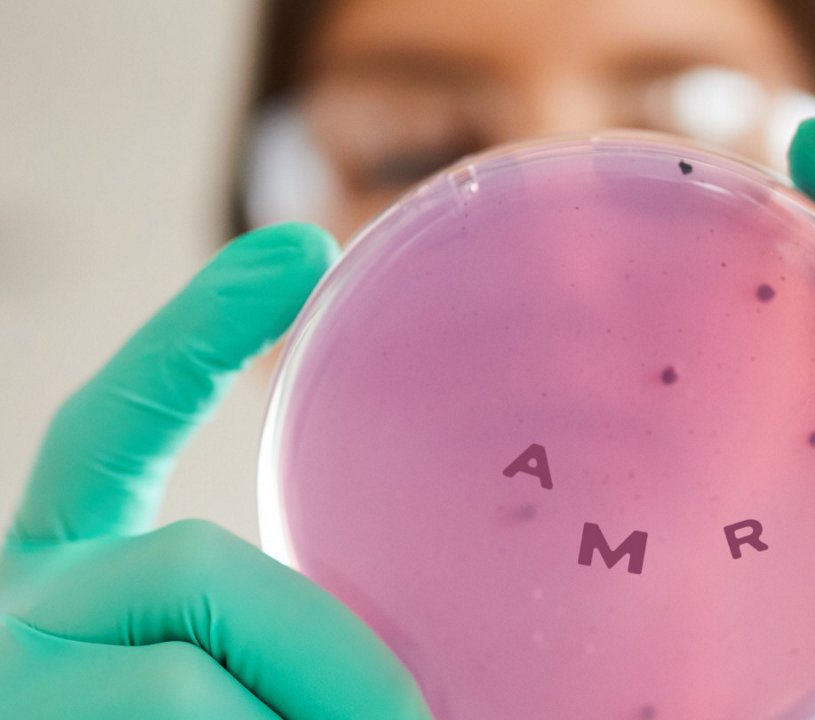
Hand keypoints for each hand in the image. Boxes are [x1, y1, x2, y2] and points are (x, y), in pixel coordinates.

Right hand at [0, 224, 430, 718]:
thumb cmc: (139, 718)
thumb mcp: (204, 664)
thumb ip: (270, 636)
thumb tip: (419, 674)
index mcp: (57, 577)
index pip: (110, 426)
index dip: (194, 329)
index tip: (298, 248)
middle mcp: (10, 611)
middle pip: (191, 569)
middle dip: (325, 649)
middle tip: (418, 719)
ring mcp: (8, 680)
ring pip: (180, 680)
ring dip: (290, 710)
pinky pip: (167, 716)